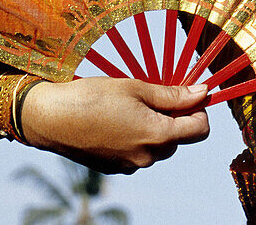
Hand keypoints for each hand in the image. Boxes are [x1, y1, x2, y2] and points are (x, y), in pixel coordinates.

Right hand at [20, 76, 209, 173]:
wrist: (52, 118)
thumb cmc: (94, 96)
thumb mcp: (137, 87)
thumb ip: (173, 94)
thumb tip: (203, 92)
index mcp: (156, 136)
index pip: (199, 130)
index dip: (200, 109)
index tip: (191, 91)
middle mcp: (147, 157)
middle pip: (178, 138)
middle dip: (174, 116)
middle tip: (155, 91)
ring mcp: (130, 166)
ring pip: (158, 146)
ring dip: (155, 126)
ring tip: (132, 103)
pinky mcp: (115, 168)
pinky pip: (138, 152)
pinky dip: (137, 136)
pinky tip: (118, 118)